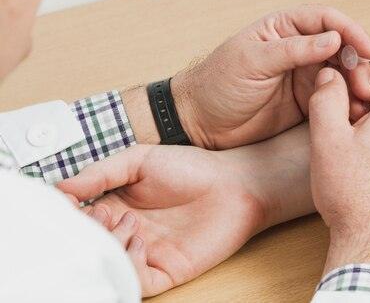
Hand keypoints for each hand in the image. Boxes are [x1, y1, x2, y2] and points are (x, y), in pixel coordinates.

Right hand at [57, 145, 263, 296]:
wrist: (235, 183)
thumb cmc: (192, 168)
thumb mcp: (140, 160)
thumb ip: (101, 173)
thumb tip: (60, 188)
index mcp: (114, 207)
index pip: (76, 220)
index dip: (68, 215)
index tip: (69, 202)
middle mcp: (125, 234)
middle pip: (88, 247)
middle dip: (86, 233)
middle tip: (101, 213)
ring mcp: (144, 255)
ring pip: (107, 267)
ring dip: (109, 246)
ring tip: (129, 222)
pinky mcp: (165, 272)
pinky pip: (135, 282)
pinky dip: (129, 265)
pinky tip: (141, 240)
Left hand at [173, 5, 369, 148]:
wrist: (200, 123)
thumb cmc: (218, 83)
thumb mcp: (253, 61)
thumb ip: (294, 50)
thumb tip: (334, 38)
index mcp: (285, 28)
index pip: (326, 20)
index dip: (350, 31)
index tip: (368, 50)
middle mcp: (300, 48)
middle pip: (342, 48)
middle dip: (358, 64)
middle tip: (365, 87)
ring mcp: (305, 75)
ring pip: (342, 74)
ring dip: (356, 86)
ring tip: (362, 103)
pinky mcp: (307, 101)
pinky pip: (334, 98)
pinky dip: (347, 105)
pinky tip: (353, 115)